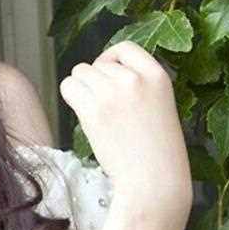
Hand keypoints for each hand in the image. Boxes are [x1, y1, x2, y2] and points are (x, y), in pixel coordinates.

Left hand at [59, 40, 192, 211]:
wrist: (154, 181)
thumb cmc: (157, 151)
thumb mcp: (160, 106)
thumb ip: (138, 85)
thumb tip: (101, 70)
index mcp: (158, 76)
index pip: (125, 49)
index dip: (111, 60)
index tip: (108, 77)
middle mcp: (134, 79)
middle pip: (97, 63)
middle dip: (96, 82)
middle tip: (105, 108)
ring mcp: (112, 93)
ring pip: (79, 72)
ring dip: (81, 89)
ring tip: (95, 113)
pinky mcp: (93, 110)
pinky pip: (68, 87)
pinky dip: (71, 98)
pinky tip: (84, 114)